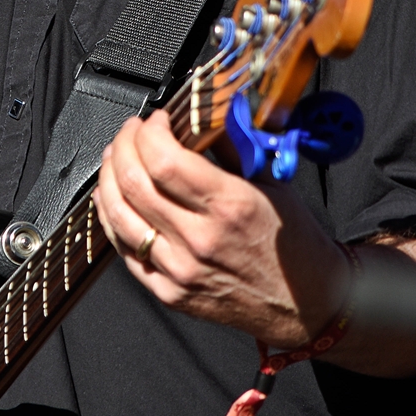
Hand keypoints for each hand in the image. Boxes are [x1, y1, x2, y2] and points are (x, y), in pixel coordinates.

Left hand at [94, 109, 349, 348]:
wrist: (306, 304)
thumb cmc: (293, 245)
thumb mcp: (273, 181)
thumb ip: (233, 144)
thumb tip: (205, 111)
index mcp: (229, 206)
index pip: (164, 160)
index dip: (150, 132)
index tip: (157, 120)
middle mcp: (200, 239)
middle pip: (133, 182)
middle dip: (124, 145)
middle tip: (132, 131)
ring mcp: (180, 270)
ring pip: (118, 215)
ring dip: (108, 178)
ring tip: (115, 158)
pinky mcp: (169, 292)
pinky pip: (123, 250)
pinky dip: (111, 217)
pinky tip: (114, 198)